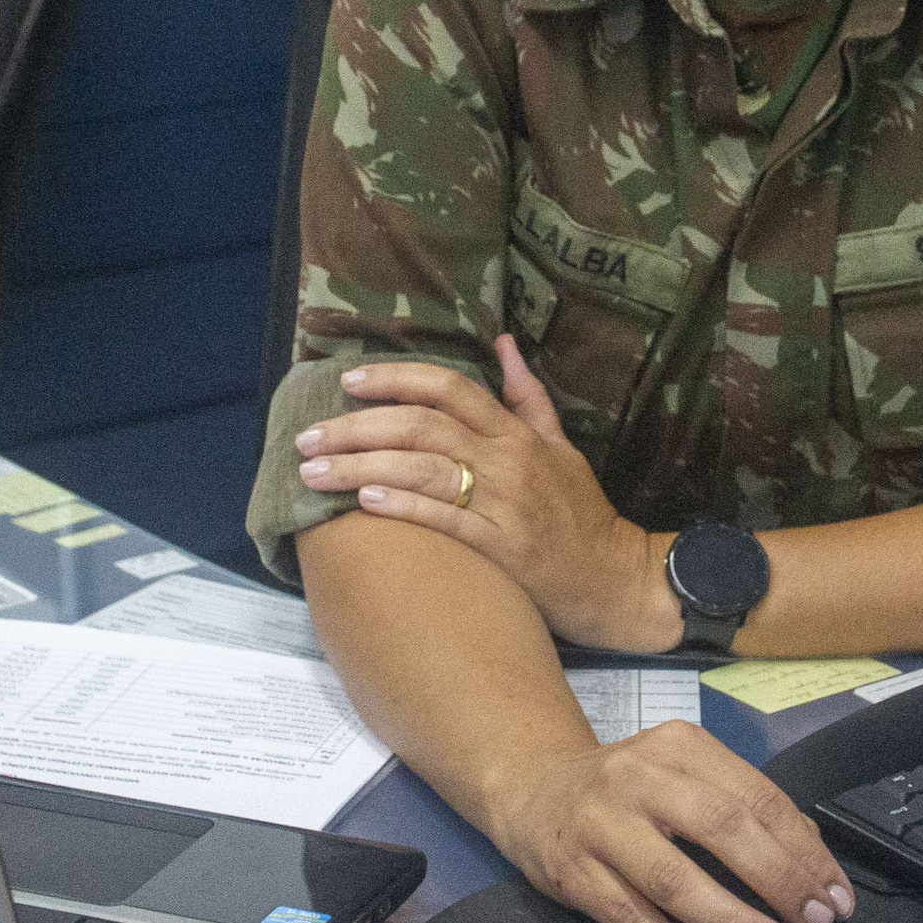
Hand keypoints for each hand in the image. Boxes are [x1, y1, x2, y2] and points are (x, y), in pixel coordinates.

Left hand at [296, 336, 674, 650]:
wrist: (614, 579)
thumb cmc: (582, 513)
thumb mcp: (560, 445)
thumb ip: (526, 396)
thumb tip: (502, 343)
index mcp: (516, 434)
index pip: (451, 389)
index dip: (397, 378)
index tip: (349, 381)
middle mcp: (507, 461)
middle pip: (422, 427)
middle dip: (358, 427)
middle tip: (308, 436)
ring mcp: (504, 504)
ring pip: (423, 470)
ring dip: (361, 468)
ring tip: (313, 473)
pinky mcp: (501, 549)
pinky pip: (445, 520)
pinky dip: (403, 508)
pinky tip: (363, 504)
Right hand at [488, 721, 854, 922]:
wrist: (533, 792)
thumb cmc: (627, 791)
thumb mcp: (683, 776)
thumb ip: (741, 806)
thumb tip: (810, 860)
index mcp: (680, 747)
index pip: (756, 797)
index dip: (803, 851)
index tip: (836, 897)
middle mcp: (639, 777)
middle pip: (721, 829)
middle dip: (778, 881)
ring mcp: (600, 824)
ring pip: (674, 880)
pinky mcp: (571, 872)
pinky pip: (628, 918)